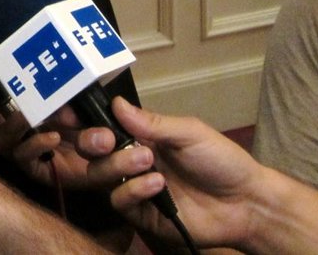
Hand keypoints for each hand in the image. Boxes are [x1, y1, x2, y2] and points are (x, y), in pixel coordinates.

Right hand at [0, 76, 96, 190]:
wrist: (111, 161)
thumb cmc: (93, 124)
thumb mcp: (86, 99)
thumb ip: (80, 95)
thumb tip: (71, 92)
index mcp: (20, 106)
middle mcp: (15, 128)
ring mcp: (22, 149)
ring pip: (1, 138)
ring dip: (12, 123)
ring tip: (25, 115)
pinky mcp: (34, 169)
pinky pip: (25, 156)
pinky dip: (36, 143)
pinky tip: (53, 138)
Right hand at [77, 97, 258, 250]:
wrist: (245, 203)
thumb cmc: (220, 160)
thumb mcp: (189, 132)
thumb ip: (152, 122)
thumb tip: (116, 103)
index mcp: (138, 136)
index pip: (101, 126)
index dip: (83, 121)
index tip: (72, 115)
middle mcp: (128, 161)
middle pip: (90, 151)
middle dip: (91, 142)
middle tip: (109, 140)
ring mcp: (133, 188)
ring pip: (98, 176)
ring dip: (117, 166)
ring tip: (146, 161)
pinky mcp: (141, 215)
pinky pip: (119, 202)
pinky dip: (133, 190)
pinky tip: (157, 184)